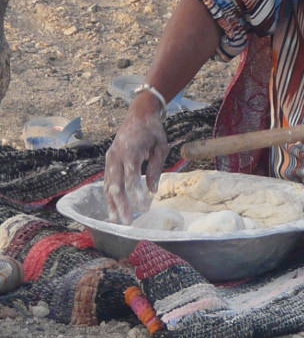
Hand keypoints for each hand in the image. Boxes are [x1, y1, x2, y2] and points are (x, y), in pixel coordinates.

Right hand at [104, 97, 168, 223]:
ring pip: (108, 185)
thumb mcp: (161, 146)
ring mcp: (109, 159)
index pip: (132, 177)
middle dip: (121, 205)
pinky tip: (113, 208)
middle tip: (127, 222)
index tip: (144, 208)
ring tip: (117, 221)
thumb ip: (156, 168)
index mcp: (131, 152)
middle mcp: (116, 157)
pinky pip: (107, 181)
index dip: (136, 194)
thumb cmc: (152, 131)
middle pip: (116, 185)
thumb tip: (153, 191)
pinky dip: (110, 196)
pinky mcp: (108, 161)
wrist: (138, 114)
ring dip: (112, 204)